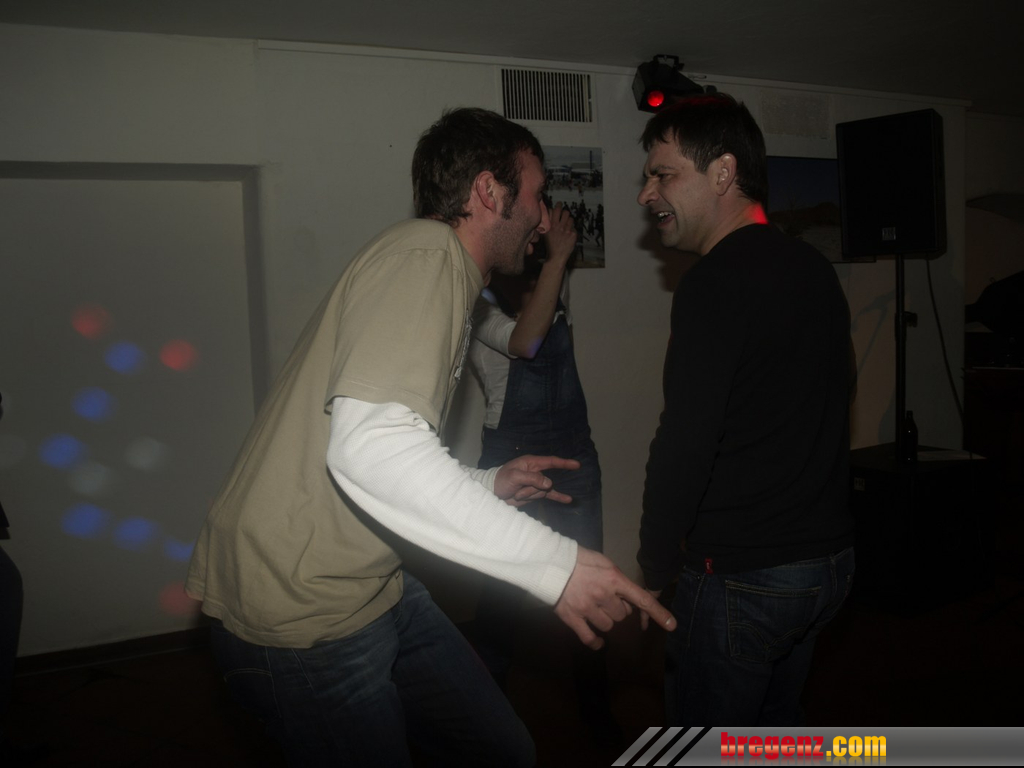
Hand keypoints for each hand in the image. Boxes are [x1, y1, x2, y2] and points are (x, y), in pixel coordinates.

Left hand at [493, 454, 580, 506]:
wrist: (494, 493)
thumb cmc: (502, 480)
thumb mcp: (514, 477)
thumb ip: (532, 479)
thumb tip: (549, 484)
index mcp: (531, 463)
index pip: (551, 461)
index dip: (564, 463)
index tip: (577, 465)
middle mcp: (536, 472)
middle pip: (546, 481)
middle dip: (532, 489)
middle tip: (517, 491)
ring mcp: (536, 483)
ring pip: (543, 491)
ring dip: (529, 495)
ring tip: (516, 494)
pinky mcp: (535, 493)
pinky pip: (548, 495)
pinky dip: (558, 497)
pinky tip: (568, 499)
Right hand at [543, 203, 576, 266]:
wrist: (556, 257)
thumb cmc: (549, 245)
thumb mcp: (544, 233)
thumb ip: (547, 223)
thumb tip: (548, 211)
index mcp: (551, 225)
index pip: (555, 209)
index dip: (557, 206)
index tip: (558, 205)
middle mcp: (559, 226)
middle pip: (564, 211)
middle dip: (564, 210)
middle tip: (563, 210)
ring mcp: (567, 230)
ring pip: (570, 218)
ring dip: (568, 220)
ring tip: (566, 224)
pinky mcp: (573, 235)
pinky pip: (574, 227)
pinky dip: (571, 229)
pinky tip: (568, 234)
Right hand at [554, 548, 676, 648]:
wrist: (550, 562)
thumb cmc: (578, 559)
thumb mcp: (603, 562)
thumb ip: (616, 578)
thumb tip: (625, 594)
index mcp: (614, 579)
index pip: (642, 599)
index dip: (658, 613)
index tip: (672, 626)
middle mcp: (604, 596)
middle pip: (622, 615)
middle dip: (618, 609)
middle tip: (606, 599)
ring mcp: (588, 609)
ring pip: (608, 626)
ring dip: (605, 620)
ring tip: (594, 609)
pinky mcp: (573, 618)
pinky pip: (590, 638)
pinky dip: (596, 642)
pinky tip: (598, 642)